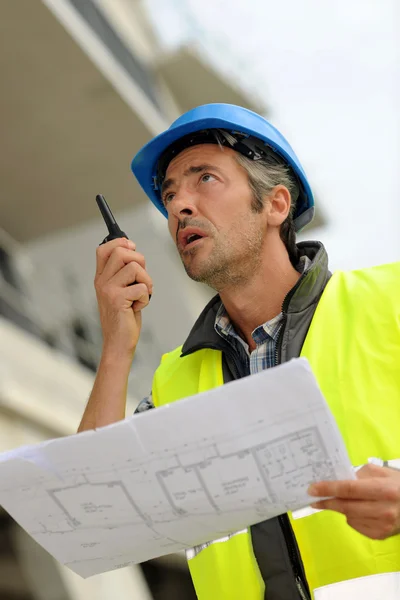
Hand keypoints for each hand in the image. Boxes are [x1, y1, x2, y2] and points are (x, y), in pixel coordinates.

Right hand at [94, 238, 152, 355]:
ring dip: (146, 281)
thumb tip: (133, 250)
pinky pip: (141, 287)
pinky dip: (146, 298)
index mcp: (101, 278)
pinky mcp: (118, 299)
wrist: (118, 343)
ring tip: (141, 295)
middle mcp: (101, 281)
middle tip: (141, 278)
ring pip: (135, 267)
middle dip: (140, 261)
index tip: (132, 248)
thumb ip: (124, 273)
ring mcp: (108, 290)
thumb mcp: (121, 291)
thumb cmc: (123, 317)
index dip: (120, 242)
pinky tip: (137, 307)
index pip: (104, 249)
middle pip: (122, 252)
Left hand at [308, 463, 399, 539]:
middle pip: (346, 506)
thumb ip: (360, 475)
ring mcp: (382, 526)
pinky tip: (358, 509)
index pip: (349, 489)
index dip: (329, 489)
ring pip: (349, 517)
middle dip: (327, 502)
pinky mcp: (380, 536)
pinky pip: (356, 525)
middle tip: (313, 498)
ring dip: (340, 508)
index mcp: (384, 490)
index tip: (312, 489)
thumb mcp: (382, 473)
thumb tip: (338, 480)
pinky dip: (351, 516)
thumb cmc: (397, 485)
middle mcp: (384, 510)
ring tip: (341, 500)